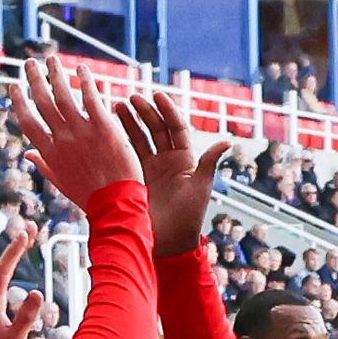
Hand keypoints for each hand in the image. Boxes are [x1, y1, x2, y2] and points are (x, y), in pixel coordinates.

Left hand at [0, 221, 46, 338]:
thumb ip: (25, 317)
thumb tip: (36, 292)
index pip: (3, 272)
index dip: (14, 252)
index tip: (25, 234)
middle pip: (2, 268)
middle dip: (16, 247)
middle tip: (30, 228)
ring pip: (1, 274)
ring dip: (14, 256)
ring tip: (27, 240)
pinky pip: (3, 284)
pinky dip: (13, 270)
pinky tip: (17, 270)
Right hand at [13, 57, 142, 213]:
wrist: (116, 204)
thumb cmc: (90, 196)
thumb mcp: (61, 183)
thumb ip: (44, 165)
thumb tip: (28, 154)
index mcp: (49, 152)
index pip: (27, 121)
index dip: (19, 102)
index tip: (15, 87)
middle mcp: (61, 137)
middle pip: (42, 102)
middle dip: (34, 80)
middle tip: (30, 62)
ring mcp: (81, 130)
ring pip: (64, 95)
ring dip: (55, 74)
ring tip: (52, 59)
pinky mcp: (103, 126)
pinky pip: (91, 98)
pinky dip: (85, 81)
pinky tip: (82, 69)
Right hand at [113, 91, 230, 257]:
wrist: (169, 242)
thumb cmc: (189, 217)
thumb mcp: (200, 187)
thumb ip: (209, 162)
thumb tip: (228, 142)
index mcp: (185, 160)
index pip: (176, 128)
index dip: (167, 111)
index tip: (157, 95)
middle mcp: (168, 161)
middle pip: (156, 129)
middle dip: (145, 112)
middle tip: (132, 98)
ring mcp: (151, 169)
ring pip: (140, 138)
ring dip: (130, 122)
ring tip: (117, 106)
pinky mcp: (136, 178)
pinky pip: (128, 155)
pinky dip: (120, 141)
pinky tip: (109, 127)